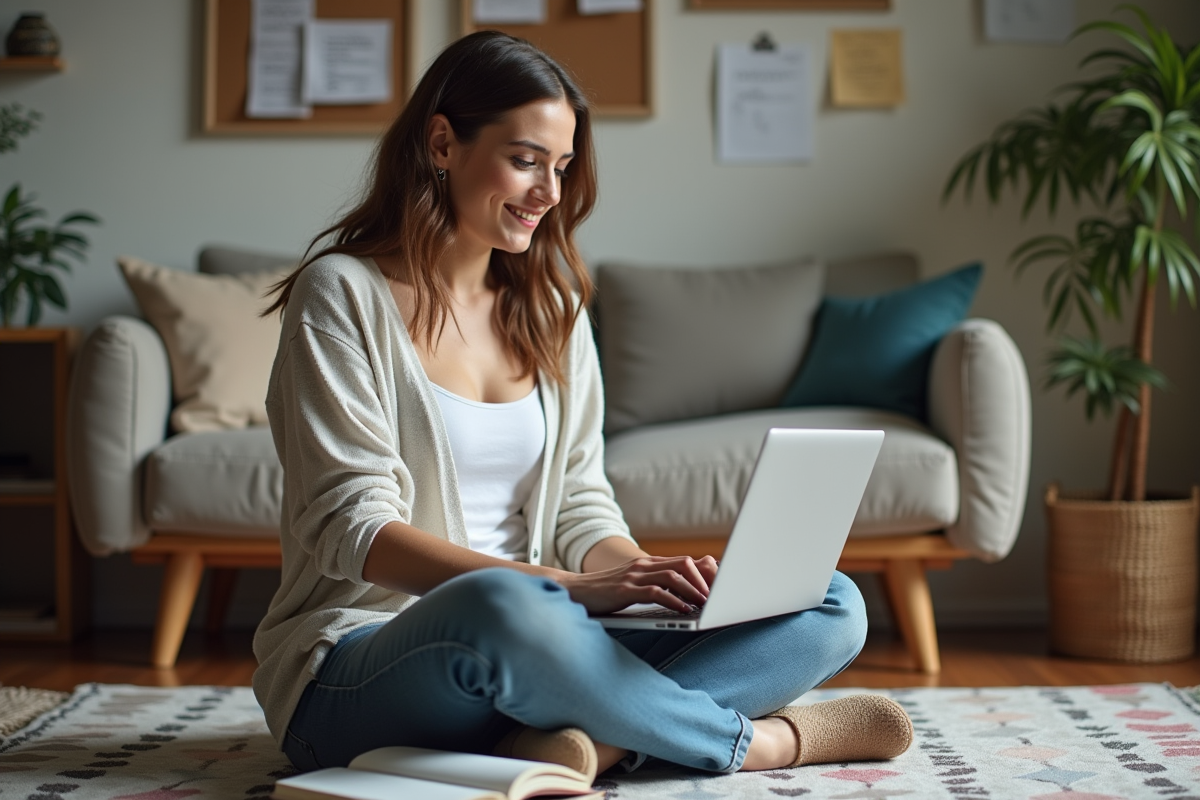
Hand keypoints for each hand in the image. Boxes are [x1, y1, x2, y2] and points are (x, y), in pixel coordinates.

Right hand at [556, 555, 718, 615]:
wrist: (574, 590)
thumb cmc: (606, 592)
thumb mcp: (635, 585)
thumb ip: (657, 585)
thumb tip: (687, 597)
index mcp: (649, 564)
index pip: (686, 561)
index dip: (708, 573)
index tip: (725, 588)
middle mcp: (644, 566)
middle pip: (685, 564)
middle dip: (706, 580)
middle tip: (721, 597)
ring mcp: (635, 576)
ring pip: (674, 576)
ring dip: (694, 591)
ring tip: (706, 604)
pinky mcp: (625, 589)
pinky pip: (655, 591)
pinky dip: (673, 601)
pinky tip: (684, 611)